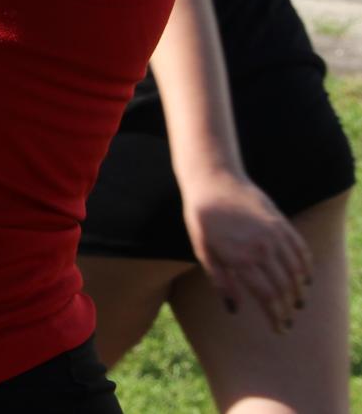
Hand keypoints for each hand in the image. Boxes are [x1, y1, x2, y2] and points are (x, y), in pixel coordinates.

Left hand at [182, 166, 311, 332]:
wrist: (213, 182)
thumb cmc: (203, 219)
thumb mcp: (203, 252)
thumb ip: (221, 282)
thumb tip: (234, 310)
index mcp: (241, 259)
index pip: (267, 297)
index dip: (276, 316)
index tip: (279, 328)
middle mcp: (262, 249)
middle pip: (284, 288)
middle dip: (288, 308)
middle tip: (287, 321)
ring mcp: (275, 235)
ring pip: (297, 272)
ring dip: (299, 291)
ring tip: (297, 303)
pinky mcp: (282, 223)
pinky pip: (301, 251)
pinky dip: (307, 268)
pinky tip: (305, 279)